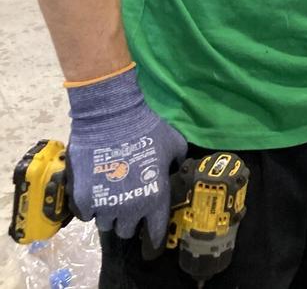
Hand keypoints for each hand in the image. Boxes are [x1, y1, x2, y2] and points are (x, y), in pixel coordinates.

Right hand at [65, 65, 187, 245]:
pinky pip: (86, 215)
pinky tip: (94, 191)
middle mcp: (130, 209)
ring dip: (108, 212)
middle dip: (128, 219)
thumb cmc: (147, 129)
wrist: (111, 118)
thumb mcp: (174, 144)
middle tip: (127, 202)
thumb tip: (179, 170)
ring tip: (109, 194)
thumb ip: (178, 163)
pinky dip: (89, 207)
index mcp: (155, 198)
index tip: (150, 232)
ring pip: (105, 223)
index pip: (156, 232)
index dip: (154, 234)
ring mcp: (104, 206)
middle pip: (126, 230)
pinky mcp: (82, 201)